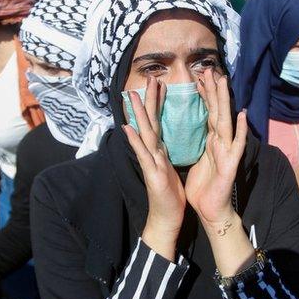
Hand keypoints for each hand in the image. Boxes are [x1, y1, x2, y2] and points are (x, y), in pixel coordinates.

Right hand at [122, 78, 185, 257]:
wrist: (166, 219)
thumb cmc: (170, 195)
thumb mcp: (170, 169)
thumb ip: (165, 153)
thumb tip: (162, 140)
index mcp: (160, 151)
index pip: (159, 122)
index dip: (159, 103)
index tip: (159, 83)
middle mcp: (152, 153)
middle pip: (150, 122)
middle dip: (147, 100)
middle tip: (145, 79)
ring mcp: (150, 162)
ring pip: (144, 133)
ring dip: (138, 114)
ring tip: (131, 95)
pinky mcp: (152, 174)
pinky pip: (144, 155)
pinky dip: (135, 141)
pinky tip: (128, 128)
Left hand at [186, 70, 248, 226]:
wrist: (211, 211)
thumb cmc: (204, 188)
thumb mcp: (198, 161)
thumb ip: (202, 145)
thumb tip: (200, 131)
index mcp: (212, 142)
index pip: (208, 113)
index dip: (204, 96)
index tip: (199, 77)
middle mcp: (221, 143)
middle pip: (217, 112)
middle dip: (213, 91)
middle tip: (210, 69)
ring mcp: (227, 152)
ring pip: (225, 122)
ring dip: (224, 102)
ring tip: (222, 82)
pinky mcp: (230, 165)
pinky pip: (235, 145)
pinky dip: (239, 130)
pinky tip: (242, 115)